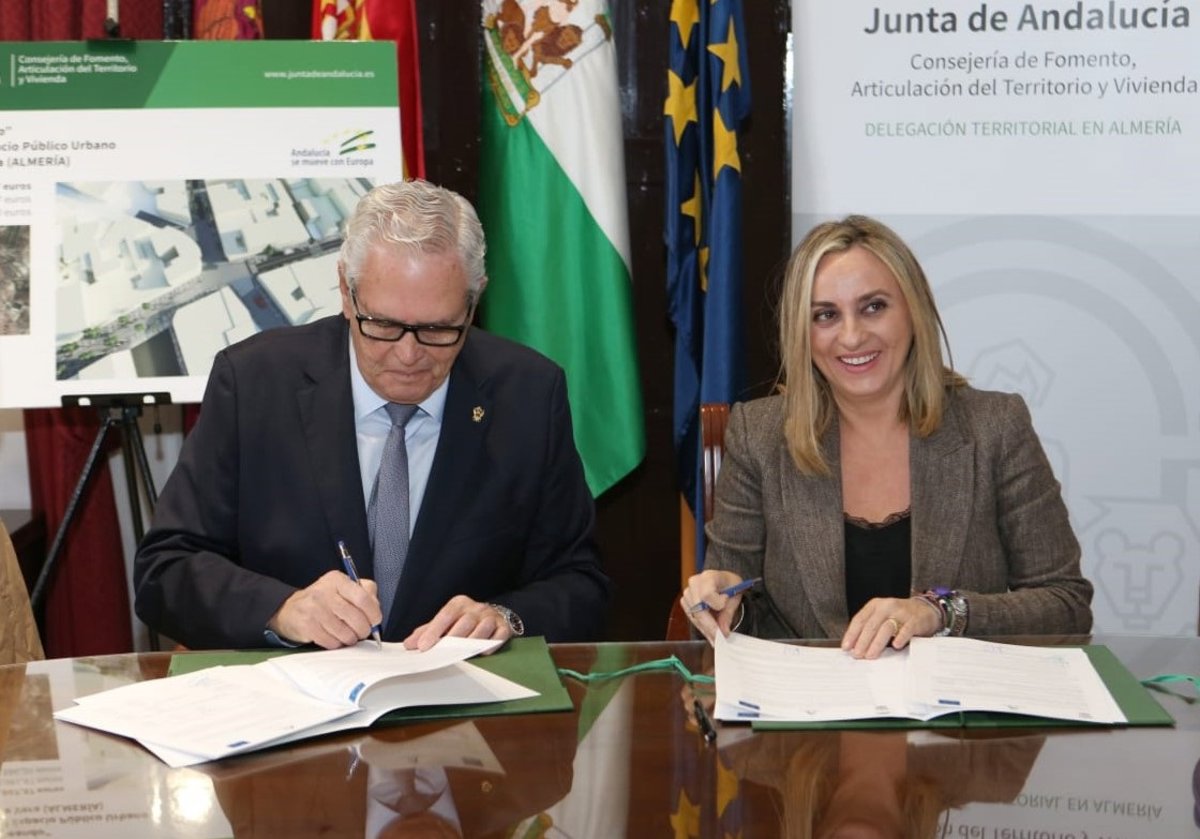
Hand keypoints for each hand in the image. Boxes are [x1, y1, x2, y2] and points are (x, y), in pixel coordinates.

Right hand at [267, 570, 381, 648]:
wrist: (291, 609)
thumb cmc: (324, 600)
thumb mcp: (344, 588)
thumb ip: (365, 593)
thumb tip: (376, 609)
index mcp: (337, 580)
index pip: (363, 598)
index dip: (373, 613)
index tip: (375, 621)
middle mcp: (324, 591)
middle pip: (356, 618)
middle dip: (363, 630)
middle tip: (362, 632)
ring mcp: (314, 608)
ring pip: (345, 633)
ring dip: (350, 639)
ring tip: (348, 636)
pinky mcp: (306, 625)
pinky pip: (331, 642)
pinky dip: (337, 644)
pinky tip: (335, 638)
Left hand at [403, 595, 513, 651]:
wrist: (494, 616)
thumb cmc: (465, 622)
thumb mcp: (445, 623)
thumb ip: (427, 632)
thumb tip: (409, 645)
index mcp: (459, 604)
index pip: (445, 615)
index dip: (433, 631)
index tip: (423, 646)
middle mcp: (476, 608)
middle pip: (465, 621)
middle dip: (452, 638)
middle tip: (441, 653)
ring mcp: (491, 617)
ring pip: (483, 627)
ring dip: (472, 641)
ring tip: (461, 654)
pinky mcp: (504, 627)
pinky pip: (499, 635)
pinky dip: (491, 644)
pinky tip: (482, 653)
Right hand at [681, 570, 744, 644]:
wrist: (723, 580)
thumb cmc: (729, 584)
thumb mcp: (735, 595)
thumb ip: (728, 613)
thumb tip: (723, 631)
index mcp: (709, 576)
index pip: (707, 594)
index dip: (716, 603)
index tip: (725, 606)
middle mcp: (695, 583)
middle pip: (698, 608)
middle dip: (710, 626)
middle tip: (720, 638)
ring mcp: (688, 592)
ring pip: (694, 616)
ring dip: (706, 629)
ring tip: (716, 639)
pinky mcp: (686, 602)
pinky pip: (692, 618)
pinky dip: (702, 627)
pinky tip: (710, 634)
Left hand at [841, 595, 941, 658]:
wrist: (924, 609)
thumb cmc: (899, 616)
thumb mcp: (882, 616)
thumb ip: (870, 627)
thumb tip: (855, 646)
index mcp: (875, 605)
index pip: (860, 619)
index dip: (852, 634)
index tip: (846, 646)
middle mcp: (887, 606)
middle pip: (871, 625)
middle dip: (862, 642)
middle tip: (857, 655)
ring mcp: (901, 612)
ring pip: (886, 628)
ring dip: (876, 643)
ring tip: (870, 655)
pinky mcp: (914, 620)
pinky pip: (906, 629)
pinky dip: (900, 638)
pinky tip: (896, 646)